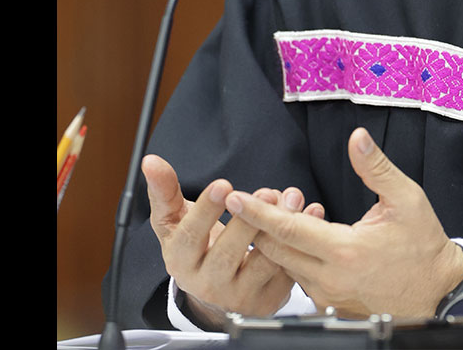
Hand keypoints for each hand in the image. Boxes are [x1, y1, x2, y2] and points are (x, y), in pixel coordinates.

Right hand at [141, 155, 324, 328]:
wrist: (214, 288)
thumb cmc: (195, 246)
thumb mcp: (175, 221)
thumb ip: (164, 191)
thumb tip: (151, 161)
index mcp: (181, 262)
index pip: (191, 237)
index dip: (206, 211)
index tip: (223, 185)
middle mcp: (207, 284)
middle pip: (228, 254)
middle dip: (248, 221)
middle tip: (266, 193)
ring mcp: (238, 296)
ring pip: (262, 264)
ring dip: (280, 229)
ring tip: (292, 199)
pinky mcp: (266, 300)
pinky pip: (287, 272)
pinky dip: (301, 242)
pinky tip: (311, 214)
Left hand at [220, 127, 462, 319]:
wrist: (438, 292)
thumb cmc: (424, 246)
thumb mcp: (407, 199)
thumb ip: (376, 167)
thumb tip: (357, 138)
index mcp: (345, 250)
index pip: (288, 229)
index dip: (257, 211)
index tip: (234, 197)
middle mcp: (331, 278)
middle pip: (275, 251)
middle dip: (259, 225)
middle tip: (252, 200)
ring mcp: (328, 296)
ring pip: (285, 266)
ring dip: (275, 242)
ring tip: (275, 215)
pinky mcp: (330, 306)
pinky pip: (300, 280)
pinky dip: (292, 259)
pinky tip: (298, 241)